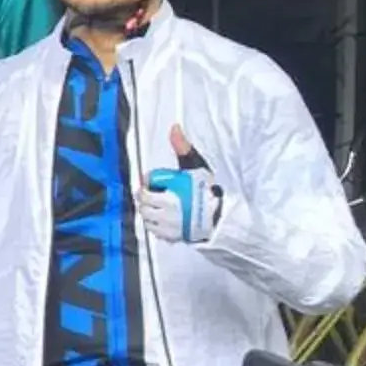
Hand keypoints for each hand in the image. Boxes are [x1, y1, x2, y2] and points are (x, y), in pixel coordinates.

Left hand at [140, 125, 224, 243]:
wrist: (222, 216)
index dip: (149, 181)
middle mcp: (165, 214)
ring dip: (149, 210)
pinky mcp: (171, 238)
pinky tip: (166, 217)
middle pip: (142, 203)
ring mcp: (167, 228)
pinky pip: (154, 230)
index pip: (144, 188)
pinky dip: (156, 224)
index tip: (156, 181)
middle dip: (147, 196)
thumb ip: (183, 148)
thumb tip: (174, 128)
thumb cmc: (209, 191)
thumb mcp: (197, 167)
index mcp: (170, 197)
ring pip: (146, 217)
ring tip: (162, 204)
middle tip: (157, 192)